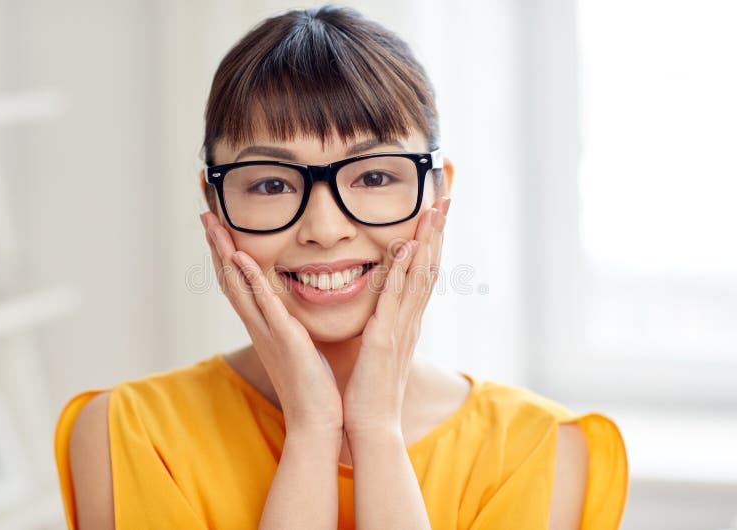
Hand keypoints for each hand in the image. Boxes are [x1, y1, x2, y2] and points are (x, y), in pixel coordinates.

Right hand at [200, 212, 343, 437]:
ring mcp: (268, 332)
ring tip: (213, 224)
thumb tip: (292, 312)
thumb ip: (292, 326)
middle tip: (204, 214)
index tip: (218, 226)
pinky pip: (263, 304)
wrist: (317, 421)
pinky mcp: (285, 338)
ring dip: (224, 253)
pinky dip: (251, 279)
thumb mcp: (299, 347)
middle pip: (229, 278)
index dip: (226, 254)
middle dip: (216, 245)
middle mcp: (258, 326)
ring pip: (238, 286)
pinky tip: (241, 257)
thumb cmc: (312, 387)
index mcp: (263, 326)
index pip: (239, 283)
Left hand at [342, 197, 450, 438]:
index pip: (423, 274)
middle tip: (445, 197)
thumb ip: (383, 326)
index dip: (432, 242)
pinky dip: (402, 269)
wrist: (371, 427)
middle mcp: (410, 321)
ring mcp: (400, 328)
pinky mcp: (384, 338)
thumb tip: (380, 312)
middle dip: (438, 231)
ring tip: (434, 209)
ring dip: (428, 240)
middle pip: (430, 266)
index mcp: (407, 322)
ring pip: (420, 275)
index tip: (435, 213)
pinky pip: (395, 297)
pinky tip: (406, 246)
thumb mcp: (379, 350)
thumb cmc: (370, 391)